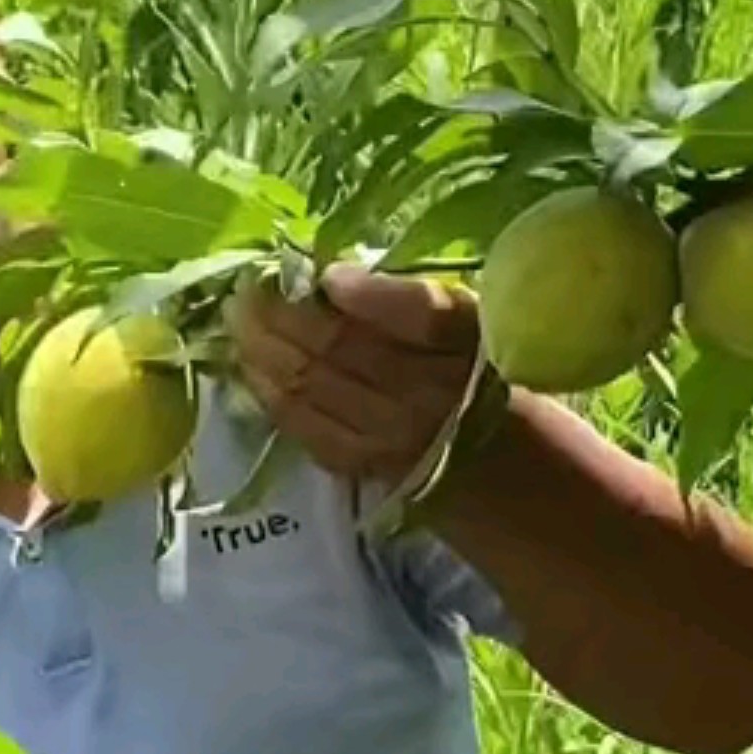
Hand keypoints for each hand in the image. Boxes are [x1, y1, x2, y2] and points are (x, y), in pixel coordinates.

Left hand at [225, 263, 483, 482]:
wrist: (514, 483)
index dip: (363, 290)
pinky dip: (272, 395)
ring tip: (238, 319)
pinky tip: (251, 369)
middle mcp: (429, 396)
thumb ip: (420, 301)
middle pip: (341, 347)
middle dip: (284, 312)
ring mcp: (392, 438)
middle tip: (249, 285)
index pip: (416, 316)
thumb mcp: (482, 330)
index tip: (327, 271)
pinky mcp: (367, 467)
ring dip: (264, 349)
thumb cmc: (496, 385)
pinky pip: (306, 428)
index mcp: (473, 349)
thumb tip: (341, 276)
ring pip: (312, 386)